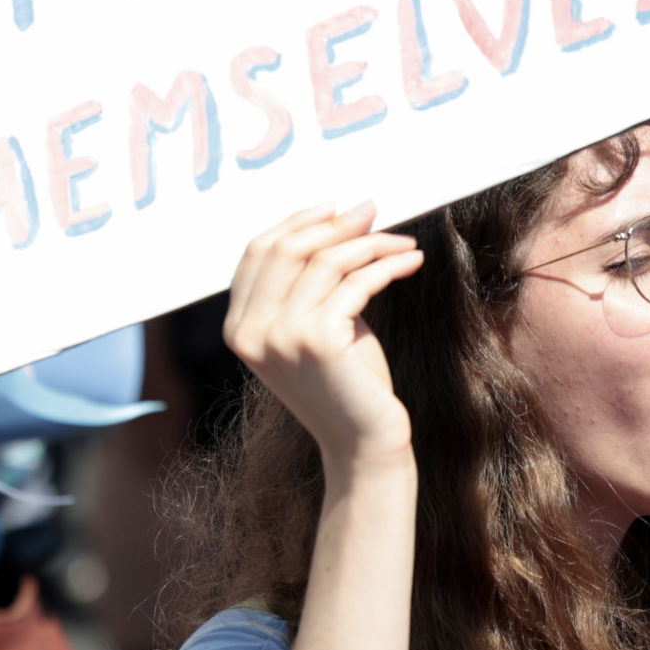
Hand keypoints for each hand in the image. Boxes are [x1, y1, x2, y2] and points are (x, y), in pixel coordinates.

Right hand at [223, 203, 423, 468]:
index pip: (257, 252)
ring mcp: (280, 336)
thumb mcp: (316, 325)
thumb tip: (341, 216)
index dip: (297, 221)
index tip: (335, 207)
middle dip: (335, 223)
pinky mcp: (318, 341)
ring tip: (403, 243)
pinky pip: (356, 283)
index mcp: (239, 327)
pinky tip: (410, 262)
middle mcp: (250, 331)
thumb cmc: (346, 382)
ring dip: (371, 244)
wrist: (363, 442)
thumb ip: (310, 282)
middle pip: (287, 248)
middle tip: (373, 211)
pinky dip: (387, 266)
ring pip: (326, 261)